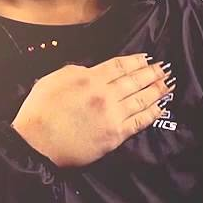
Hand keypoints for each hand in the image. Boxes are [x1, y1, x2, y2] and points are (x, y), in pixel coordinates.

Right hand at [11, 54, 173, 167]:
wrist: (35, 144)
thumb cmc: (39, 112)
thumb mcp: (53, 80)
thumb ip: (77, 72)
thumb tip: (93, 69)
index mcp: (89, 78)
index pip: (119, 66)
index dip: (136, 61)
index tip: (147, 58)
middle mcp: (105, 94)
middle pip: (135, 80)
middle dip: (152, 73)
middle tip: (164, 68)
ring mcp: (112, 115)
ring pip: (141, 99)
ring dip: (157, 91)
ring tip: (168, 85)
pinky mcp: (116, 135)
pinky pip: (139, 121)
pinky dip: (152, 113)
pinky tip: (161, 108)